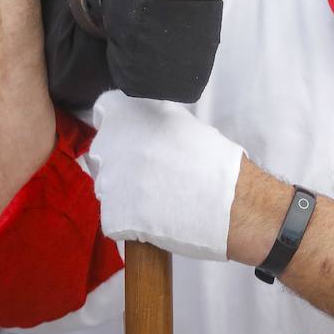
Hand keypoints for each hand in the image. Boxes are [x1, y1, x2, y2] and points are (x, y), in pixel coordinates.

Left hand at [88, 90, 244, 259]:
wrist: (229, 201)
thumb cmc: (213, 161)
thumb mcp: (180, 122)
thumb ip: (152, 118)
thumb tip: (139, 124)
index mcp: (129, 113)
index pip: (106, 111)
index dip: (121, 126)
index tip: (136, 139)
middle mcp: (111, 143)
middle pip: (104, 152)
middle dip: (123, 161)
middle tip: (153, 173)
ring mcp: (108, 181)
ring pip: (109, 187)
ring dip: (127, 192)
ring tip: (159, 197)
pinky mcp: (112, 217)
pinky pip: (114, 219)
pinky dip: (131, 222)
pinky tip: (157, 217)